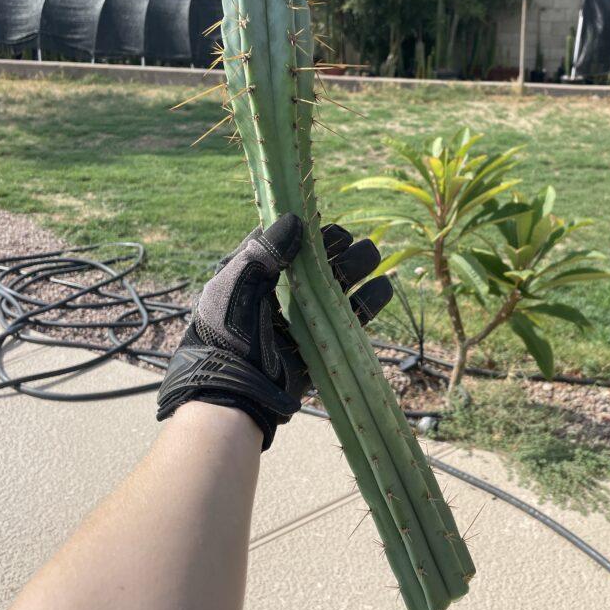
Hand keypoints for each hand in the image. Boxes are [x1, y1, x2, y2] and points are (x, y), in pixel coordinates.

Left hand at [157, 214, 392, 449]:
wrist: (235, 389)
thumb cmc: (227, 330)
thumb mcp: (238, 282)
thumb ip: (266, 250)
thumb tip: (296, 220)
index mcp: (254, 275)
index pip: (284, 243)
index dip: (305, 230)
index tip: (322, 221)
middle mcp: (280, 293)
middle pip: (316, 263)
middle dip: (337, 248)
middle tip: (351, 242)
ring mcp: (302, 318)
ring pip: (336, 287)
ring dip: (356, 268)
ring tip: (372, 257)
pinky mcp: (321, 342)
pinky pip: (350, 318)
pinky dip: (369, 302)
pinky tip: (382, 286)